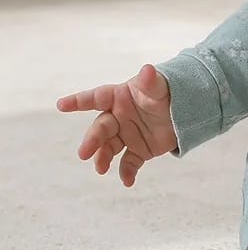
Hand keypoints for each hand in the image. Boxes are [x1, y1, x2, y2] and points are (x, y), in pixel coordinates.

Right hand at [56, 64, 176, 185]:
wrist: (183, 111)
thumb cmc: (165, 93)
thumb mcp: (158, 86)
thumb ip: (150, 80)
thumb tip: (147, 69)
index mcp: (118, 98)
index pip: (96, 97)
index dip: (78, 101)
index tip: (61, 104)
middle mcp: (118, 118)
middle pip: (100, 128)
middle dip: (91, 140)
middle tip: (84, 153)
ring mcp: (126, 135)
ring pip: (109, 148)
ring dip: (103, 158)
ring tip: (101, 169)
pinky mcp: (138, 150)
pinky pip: (129, 163)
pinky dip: (127, 172)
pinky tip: (128, 180)